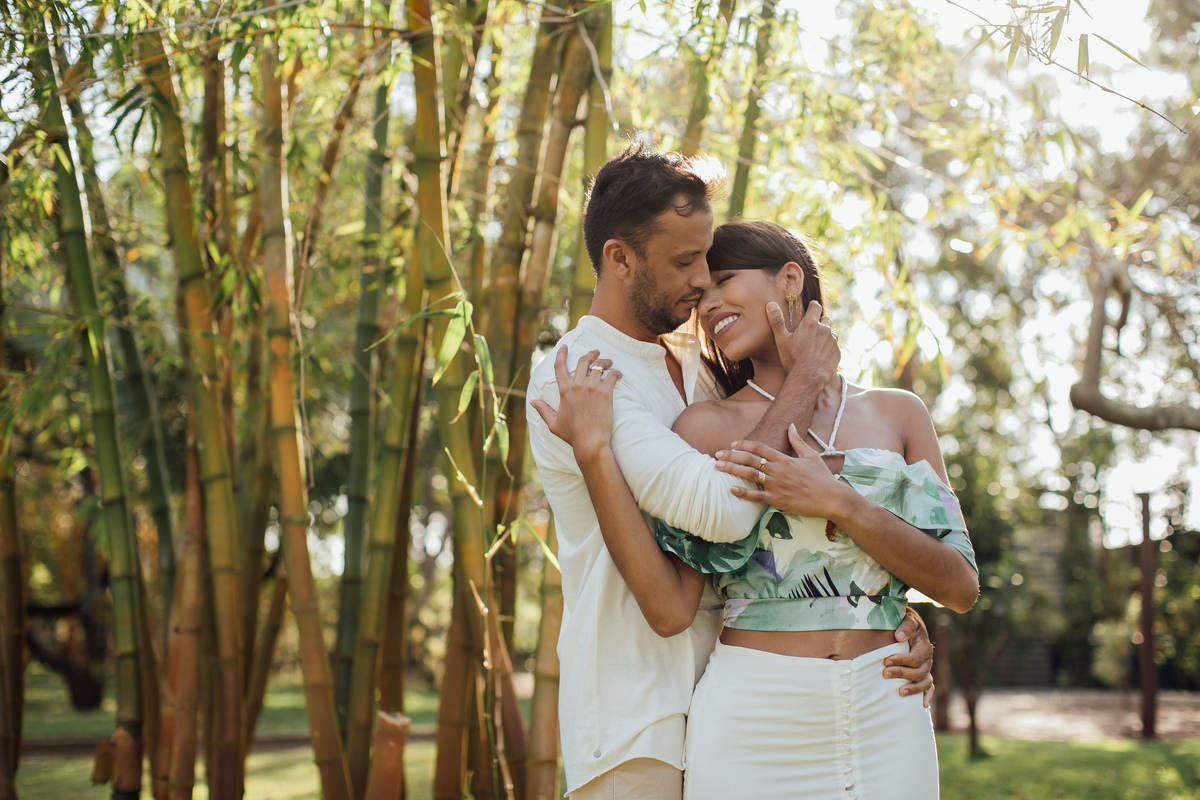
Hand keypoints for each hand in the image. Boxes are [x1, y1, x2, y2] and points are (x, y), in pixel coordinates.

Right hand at [530, 348, 621, 459]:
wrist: (590, 442)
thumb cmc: (572, 435)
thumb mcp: (553, 423)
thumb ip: (543, 410)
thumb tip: (533, 401)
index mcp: (564, 390)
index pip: (560, 366)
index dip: (562, 354)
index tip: (565, 346)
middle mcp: (577, 385)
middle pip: (583, 360)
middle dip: (590, 354)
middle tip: (596, 352)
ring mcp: (592, 388)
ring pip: (599, 365)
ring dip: (605, 361)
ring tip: (609, 362)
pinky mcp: (605, 393)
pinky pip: (612, 375)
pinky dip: (616, 373)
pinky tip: (619, 374)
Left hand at [714, 424, 844, 517]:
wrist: (832, 498)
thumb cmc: (822, 478)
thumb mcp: (811, 456)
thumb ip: (798, 441)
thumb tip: (791, 425)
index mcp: (785, 459)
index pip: (759, 448)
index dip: (744, 445)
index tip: (732, 445)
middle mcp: (778, 470)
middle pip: (749, 460)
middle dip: (731, 456)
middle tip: (717, 454)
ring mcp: (777, 486)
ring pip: (749, 475)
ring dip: (732, 470)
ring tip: (718, 467)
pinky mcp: (778, 500)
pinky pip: (757, 496)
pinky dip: (743, 493)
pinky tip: (731, 489)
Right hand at [767, 299, 838, 385]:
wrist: (807, 379)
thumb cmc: (793, 359)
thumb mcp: (781, 340)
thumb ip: (777, 321)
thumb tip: (770, 304)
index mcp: (810, 324)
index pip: (816, 306)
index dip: (813, 306)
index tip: (811, 308)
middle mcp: (824, 329)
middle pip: (825, 319)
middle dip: (820, 322)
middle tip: (811, 331)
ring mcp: (833, 341)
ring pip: (831, 333)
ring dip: (825, 335)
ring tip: (816, 345)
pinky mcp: (837, 352)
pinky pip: (835, 346)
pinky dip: (829, 348)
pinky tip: (821, 356)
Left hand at [886, 607, 934, 706]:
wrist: (909, 626)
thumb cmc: (905, 624)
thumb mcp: (908, 619)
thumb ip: (905, 626)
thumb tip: (899, 637)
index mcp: (924, 647)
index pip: (915, 658)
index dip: (901, 660)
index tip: (886, 660)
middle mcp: (928, 660)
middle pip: (918, 672)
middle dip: (901, 673)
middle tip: (885, 673)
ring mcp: (927, 669)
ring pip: (924, 682)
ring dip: (913, 688)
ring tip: (900, 692)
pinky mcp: (924, 675)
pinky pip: (929, 688)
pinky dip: (927, 696)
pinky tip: (923, 705)